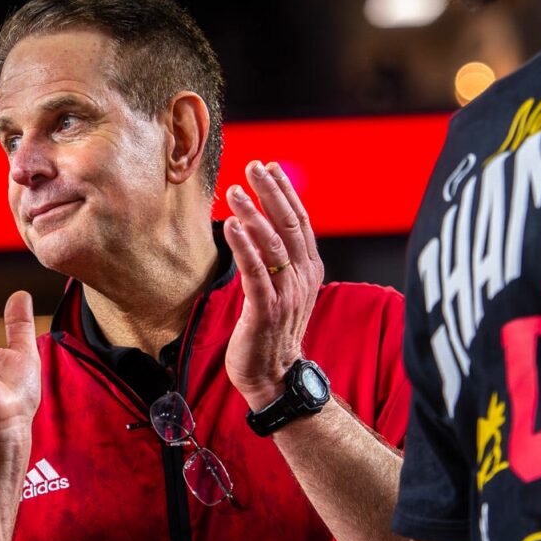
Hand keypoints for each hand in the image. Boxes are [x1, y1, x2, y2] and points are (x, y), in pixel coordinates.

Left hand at [224, 160, 323, 411]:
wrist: (273, 374)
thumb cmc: (271, 328)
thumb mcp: (282, 287)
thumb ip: (278, 257)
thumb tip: (262, 221)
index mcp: (309, 269)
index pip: (300, 221)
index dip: (286, 191)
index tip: (270, 166)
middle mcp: (302, 278)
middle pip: (289, 225)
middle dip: (271, 192)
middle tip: (253, 166)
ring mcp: (286, 294)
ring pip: (273, 245)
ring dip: (254, 214)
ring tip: (235, 191)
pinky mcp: (265, 310)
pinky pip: (255, 272)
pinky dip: (244, 246)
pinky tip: (231, 226)